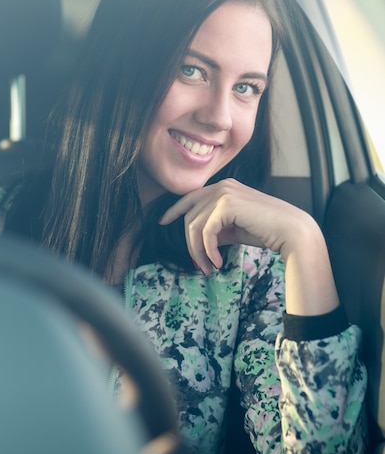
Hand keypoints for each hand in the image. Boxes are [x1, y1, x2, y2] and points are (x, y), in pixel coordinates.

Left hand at [159, 178, 338, 314]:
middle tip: (199, 265)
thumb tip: (202, 240)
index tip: (162, 221)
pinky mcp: (227, 205)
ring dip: (198, 251)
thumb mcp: (236, 229)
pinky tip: (216, 262)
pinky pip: (205, 231)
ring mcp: (224, 193)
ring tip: (208, 267)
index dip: (174, 209)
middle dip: (189, 243)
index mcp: (225, 187)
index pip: (191, 197)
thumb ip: (218, 229)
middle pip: (190, 215)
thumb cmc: (268, 231)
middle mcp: (222, 186)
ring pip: (194, 225)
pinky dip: (207, 250)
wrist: (291, 231)